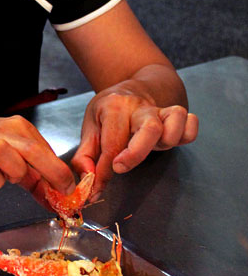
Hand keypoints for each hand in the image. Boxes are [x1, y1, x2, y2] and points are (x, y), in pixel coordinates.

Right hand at [0, 114, 75, 201]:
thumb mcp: (8, 153)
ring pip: (15, 165)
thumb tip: (56, 198)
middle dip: (54, 175)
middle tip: (60, 194)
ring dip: (14, 176)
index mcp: (18, 128)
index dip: (62, 174)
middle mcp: (4, 134)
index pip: (49, 151)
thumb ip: (32, 175)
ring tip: (4, 176)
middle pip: (37, 153)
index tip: (70, 192)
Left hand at [71, 91, 198, 197]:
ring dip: (166, 142)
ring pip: (176, 123)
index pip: (112, 144)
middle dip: (136, 154)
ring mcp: (161, 111)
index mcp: (114, 107)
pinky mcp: (176, 117)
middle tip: (120, 167)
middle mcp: (140, 108)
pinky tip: (169, 141)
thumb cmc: (109, 111)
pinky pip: (191, 125)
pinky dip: (186, 135)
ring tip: (151, 148)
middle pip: (150, 129)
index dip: (104, 171)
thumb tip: (88, 179)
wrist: (132, 88)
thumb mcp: (90, 128)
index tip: (97, 187)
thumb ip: (85, 156)